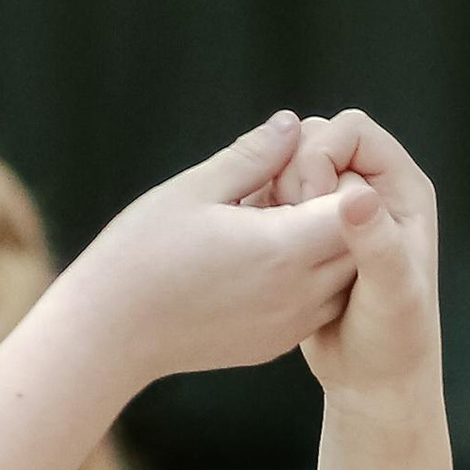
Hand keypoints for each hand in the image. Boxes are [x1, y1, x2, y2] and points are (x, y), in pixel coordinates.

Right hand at [70, 113, 364, 393]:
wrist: (112, 333)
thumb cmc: (143, 253)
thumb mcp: (195, 189)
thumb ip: (254, 156)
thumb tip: (293, 125)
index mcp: (283, 249)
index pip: (353, 208)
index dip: (336, 179)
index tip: (299, 168)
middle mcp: (298, 294)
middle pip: (358, 245)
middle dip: (338, 213)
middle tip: (291, 190)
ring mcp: (290, 326)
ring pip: (343, 281)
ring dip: (326, 249)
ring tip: (275, 225)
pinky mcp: (276, 345)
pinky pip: (317, 307)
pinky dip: (309, 280)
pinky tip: (264, 261)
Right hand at [274, 106, 442, 399]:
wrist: (370, 383)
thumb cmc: (393, 342)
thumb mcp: (390, 293)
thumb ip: (373, 239)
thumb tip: (355, 193)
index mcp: (401, 191)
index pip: (351, 130)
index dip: (321, 151)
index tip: (305, 197)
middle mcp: (376, 196)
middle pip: (320, 144)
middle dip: (292, 173)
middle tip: (280, 220)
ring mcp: (344, 216)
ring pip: (296, 174)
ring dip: (273, 196)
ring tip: (265, 236)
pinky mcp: (316, 239)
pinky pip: (282, 207)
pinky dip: (264, 218)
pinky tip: (254, 250)